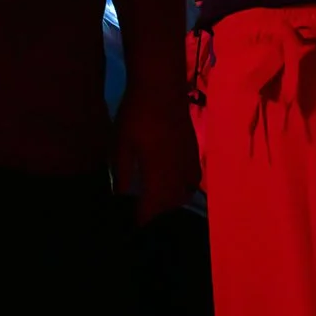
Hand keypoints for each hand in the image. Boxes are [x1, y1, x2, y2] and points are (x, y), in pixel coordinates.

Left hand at [114, 86, 200, 221]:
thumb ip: (122, 172)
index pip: (152, 207)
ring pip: (184, 193)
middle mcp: (177, 174)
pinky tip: (179, 186)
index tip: (136, 227)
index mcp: (158, 175)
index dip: (144, 218)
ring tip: (159, 205)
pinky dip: (186, 188)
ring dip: (172, 203)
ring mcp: (188, 163)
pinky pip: (193, 179)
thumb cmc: (136, 116)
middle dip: (159, 214)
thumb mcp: (121, 144)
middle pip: (170, 204)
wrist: (161, 88)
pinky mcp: (194, 151)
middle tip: (146, 216)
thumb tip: (121, 195)